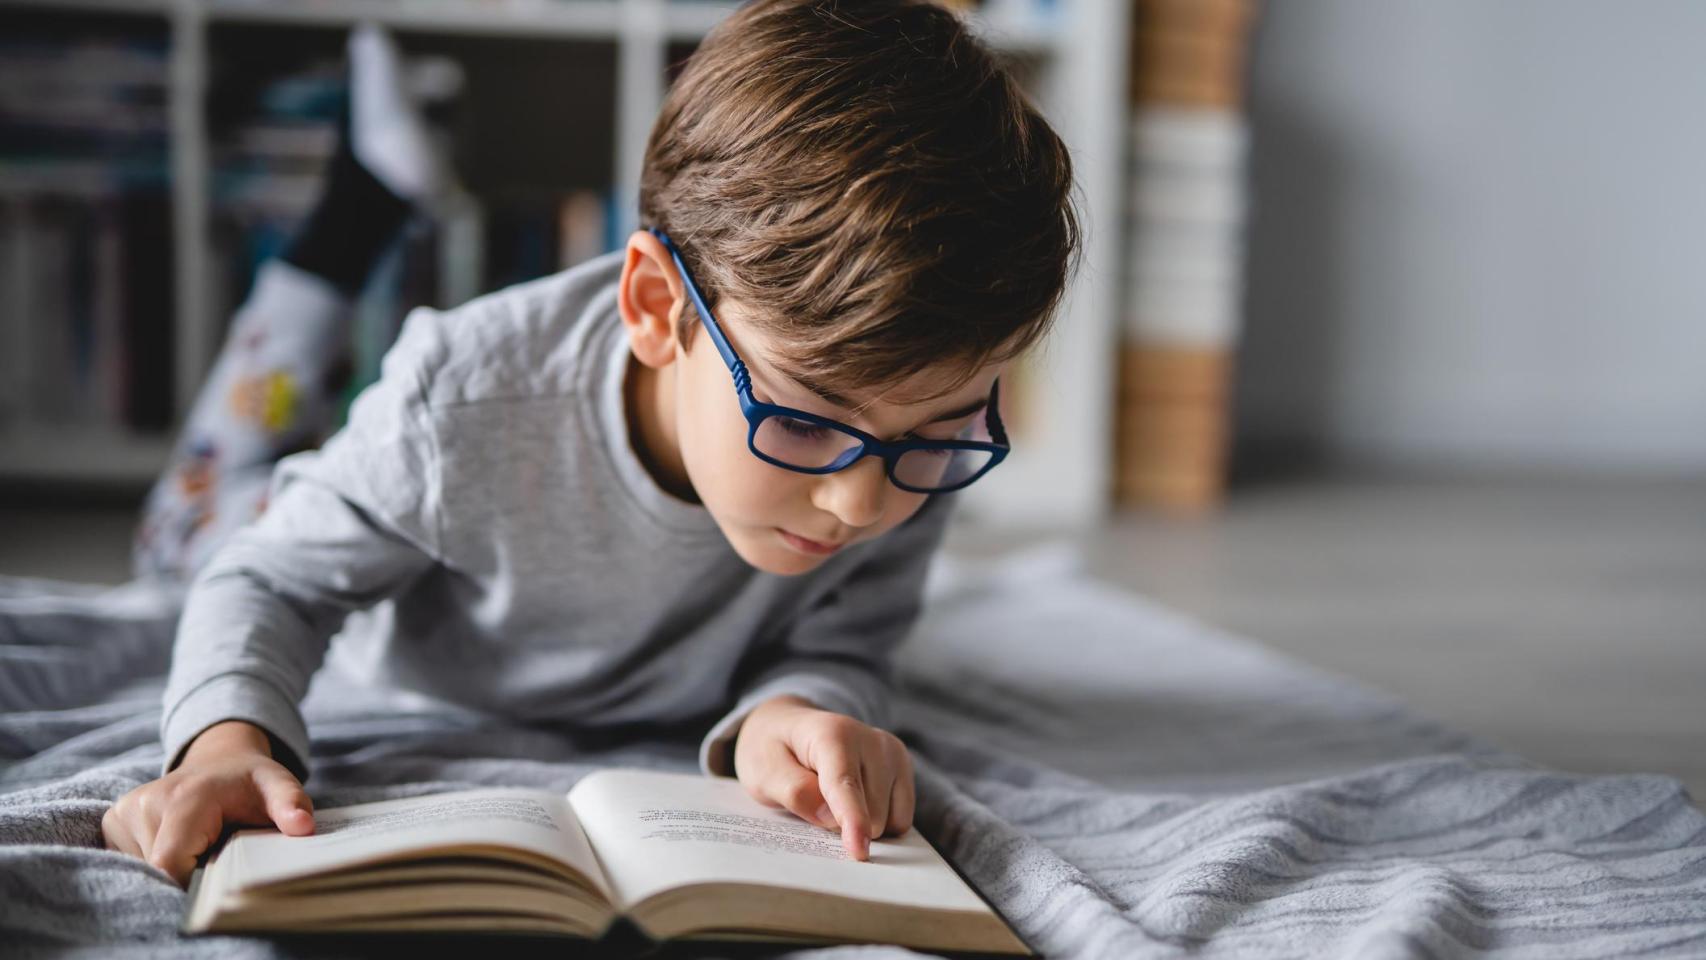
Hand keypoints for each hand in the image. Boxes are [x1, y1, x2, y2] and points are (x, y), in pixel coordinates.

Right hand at [102, 720, 314, 886]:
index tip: (218, 878)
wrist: (220, 759)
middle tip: (214, 856)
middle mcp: (147, 801)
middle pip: (157, 870)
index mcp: (186, 797)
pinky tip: (180, 843)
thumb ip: (291, 804)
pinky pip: (130, 860)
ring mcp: (125, 810)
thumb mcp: (278, 785)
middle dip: (186, 875)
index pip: (170, 862)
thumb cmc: (250, 781)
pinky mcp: (113, 820)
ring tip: (199, 845)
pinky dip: (154, 862)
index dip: (192, 882)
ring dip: (172, 868)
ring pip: (143, 868)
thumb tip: (303, 827)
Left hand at [732, 695, 913, 860]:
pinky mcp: (903, 768)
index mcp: (833, 734)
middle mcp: (872, 740)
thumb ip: (794, 792)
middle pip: (870, 813)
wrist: (790, 728)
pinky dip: (879, 823)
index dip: (853, 820)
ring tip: (833, 800)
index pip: (845, 785)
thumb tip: (831, 819)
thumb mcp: (763, 772)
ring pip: (889, 821)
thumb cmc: (774, 751)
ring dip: (861, 824)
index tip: (859, 851)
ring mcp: (892, 753)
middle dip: (843, 826)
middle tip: (814, 806)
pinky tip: (856, 804)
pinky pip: (901, 820)